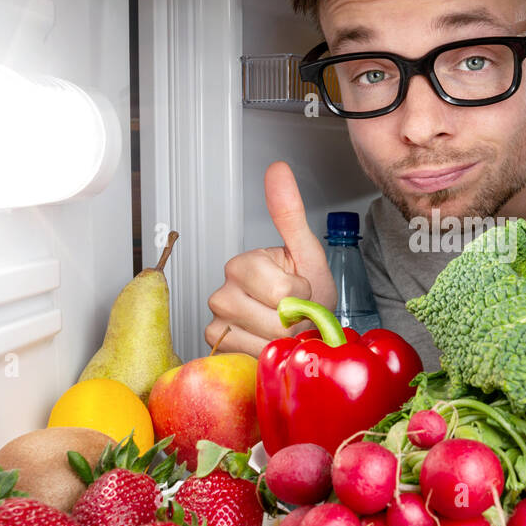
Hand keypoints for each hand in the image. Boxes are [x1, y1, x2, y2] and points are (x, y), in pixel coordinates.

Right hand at [206, 161, 336, 357]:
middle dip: (296, 321)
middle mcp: (223, 292)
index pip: (283, 293)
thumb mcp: (307, 253)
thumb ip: (290, 213)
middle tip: (296, 314)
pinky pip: (251, 356)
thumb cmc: (306, 292)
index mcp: (244, 264)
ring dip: (284, 339)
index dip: (304, 298)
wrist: (303, 327)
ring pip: (264, 339)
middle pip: (274, 318)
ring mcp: (217, 322)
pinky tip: (268, 342)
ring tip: (285, 328)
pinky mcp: (218, 349)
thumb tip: (278, 169)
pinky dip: (267, 353)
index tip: (302, 293)